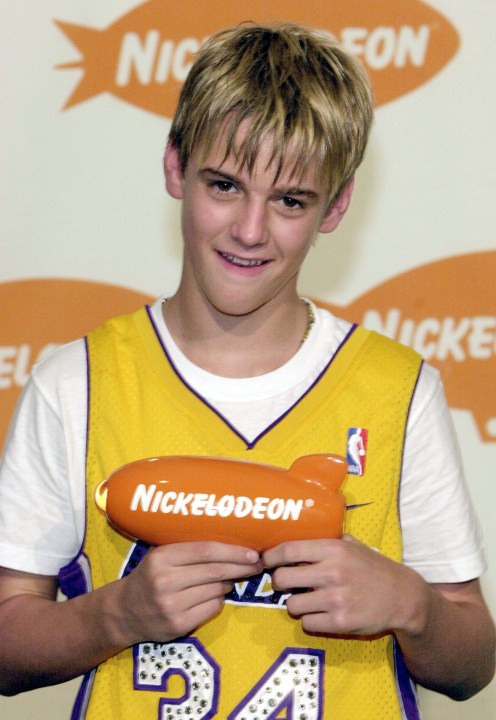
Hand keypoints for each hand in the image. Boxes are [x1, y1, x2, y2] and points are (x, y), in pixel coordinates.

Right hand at [114, 541, 261, 644]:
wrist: (124, 612)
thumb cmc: (150, 577)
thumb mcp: (162, 556)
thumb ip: (189, 550)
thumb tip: (232, 545)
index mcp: (162, 557)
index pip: (205, 551)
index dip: (232, 551)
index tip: (252, 552)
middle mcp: (165, 581)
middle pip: (214, 571)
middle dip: (241, 567)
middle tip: (257, 564)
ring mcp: (171, 605)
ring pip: (216, 590)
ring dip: (229, 584)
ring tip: (229, 580)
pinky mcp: (177, 625)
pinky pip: (211, 608)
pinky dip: (219, 600)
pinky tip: (214, 595)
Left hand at [263, 535, 424, 635]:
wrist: (403, 597)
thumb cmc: (374, 568)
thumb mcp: (353, 545)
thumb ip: (327, 541)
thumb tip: (297, 535)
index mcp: (333, 550)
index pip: (288, 550)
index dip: (271, 556)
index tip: (266, 561)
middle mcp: (332, 573)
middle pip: (282, 579)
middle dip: (279, 582)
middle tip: (286, 583)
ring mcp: (336, 599)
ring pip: (292, 604)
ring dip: (296, 603)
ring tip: (308, 599)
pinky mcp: (340, 623)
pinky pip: (307, 623)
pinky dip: (310, 620)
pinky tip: (321, 613)